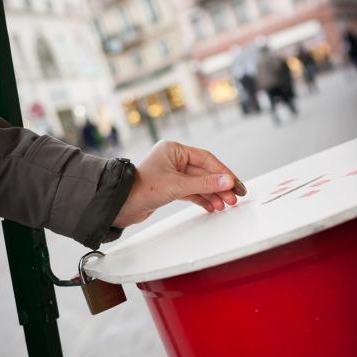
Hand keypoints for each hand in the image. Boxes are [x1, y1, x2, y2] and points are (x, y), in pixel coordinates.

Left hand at [112, 141, 246, 227]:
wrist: (120, 205)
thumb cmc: (141, 189)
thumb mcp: (177, 185)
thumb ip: (205, 184)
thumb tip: (227, 181)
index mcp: (173, 149)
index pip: (206, 159)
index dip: (223, 172)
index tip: (235, 184)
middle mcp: (173, 160)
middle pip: (204, 172)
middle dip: (219, 186)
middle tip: (234, 197)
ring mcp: (171, 174)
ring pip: (198, 183)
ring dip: (212, 194)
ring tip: (225, 205)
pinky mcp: (168, 188)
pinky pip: (191, 191)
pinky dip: (202, 198)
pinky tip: (212, 206)